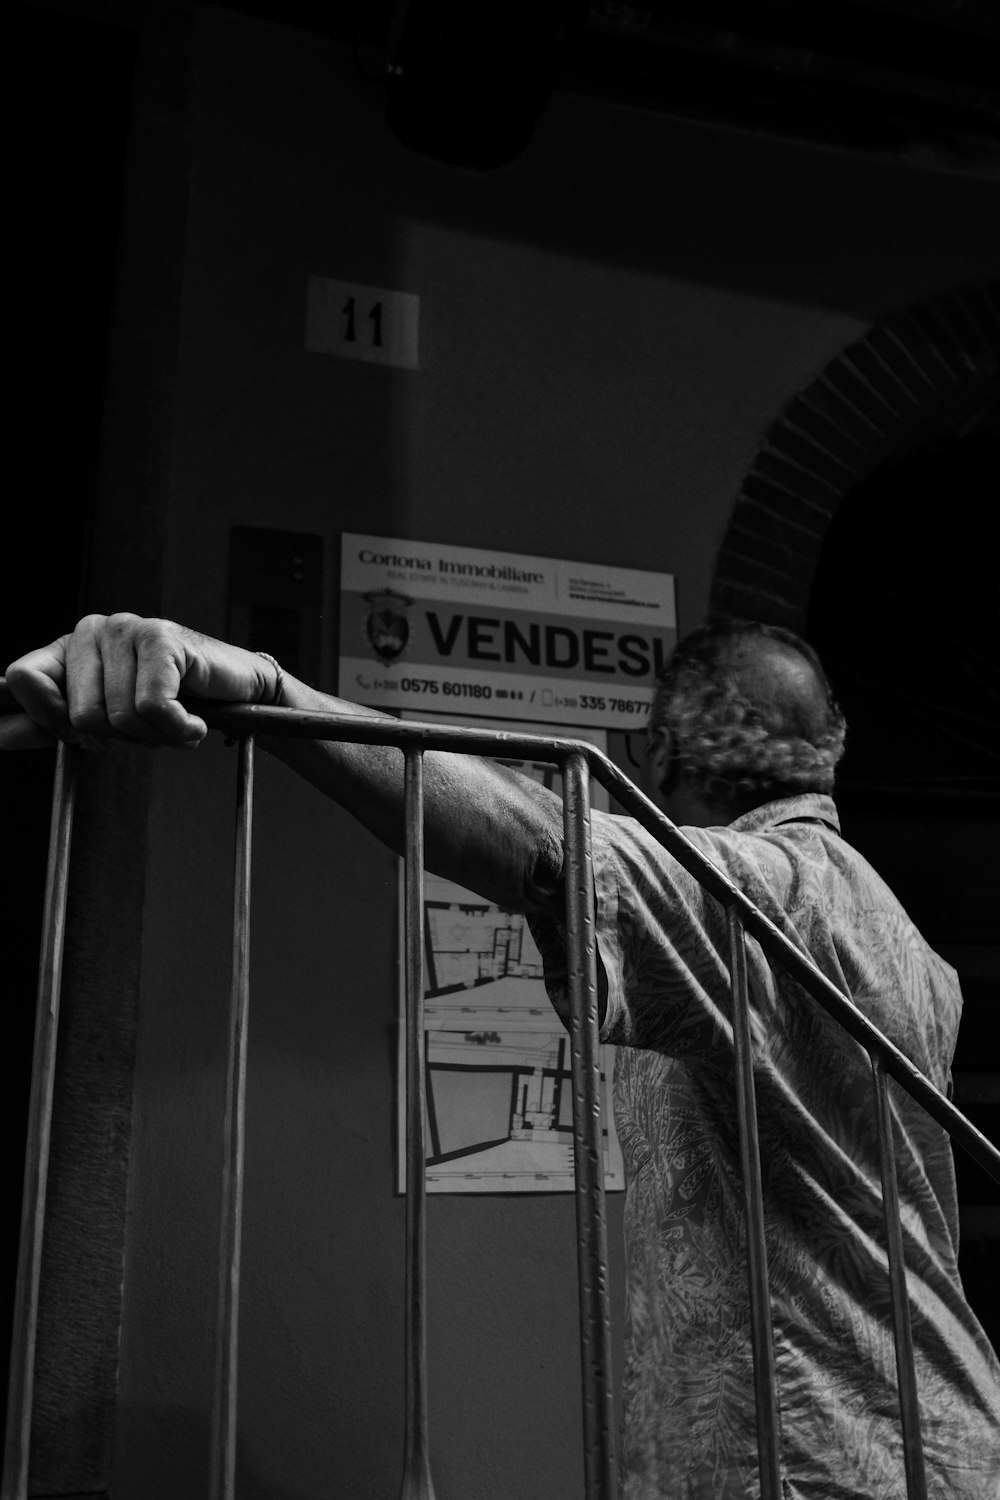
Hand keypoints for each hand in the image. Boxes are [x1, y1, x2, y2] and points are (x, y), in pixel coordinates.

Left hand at [1, 613, 277, 750]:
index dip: (51, 720)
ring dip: (153, 736)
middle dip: (117, 737)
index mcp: (68, 648)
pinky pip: (151, 707)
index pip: (19, 679)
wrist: (239, 693)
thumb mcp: (104, 718)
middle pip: (75, 715)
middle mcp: (90, 630)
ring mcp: (126, 629)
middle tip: (148, 725)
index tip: (88, 735)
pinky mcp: (161, 638)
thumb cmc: (171, 705)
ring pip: (116, 716)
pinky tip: (192, 722)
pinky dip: (177, 730)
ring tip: (174, 721)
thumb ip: (50, 721)